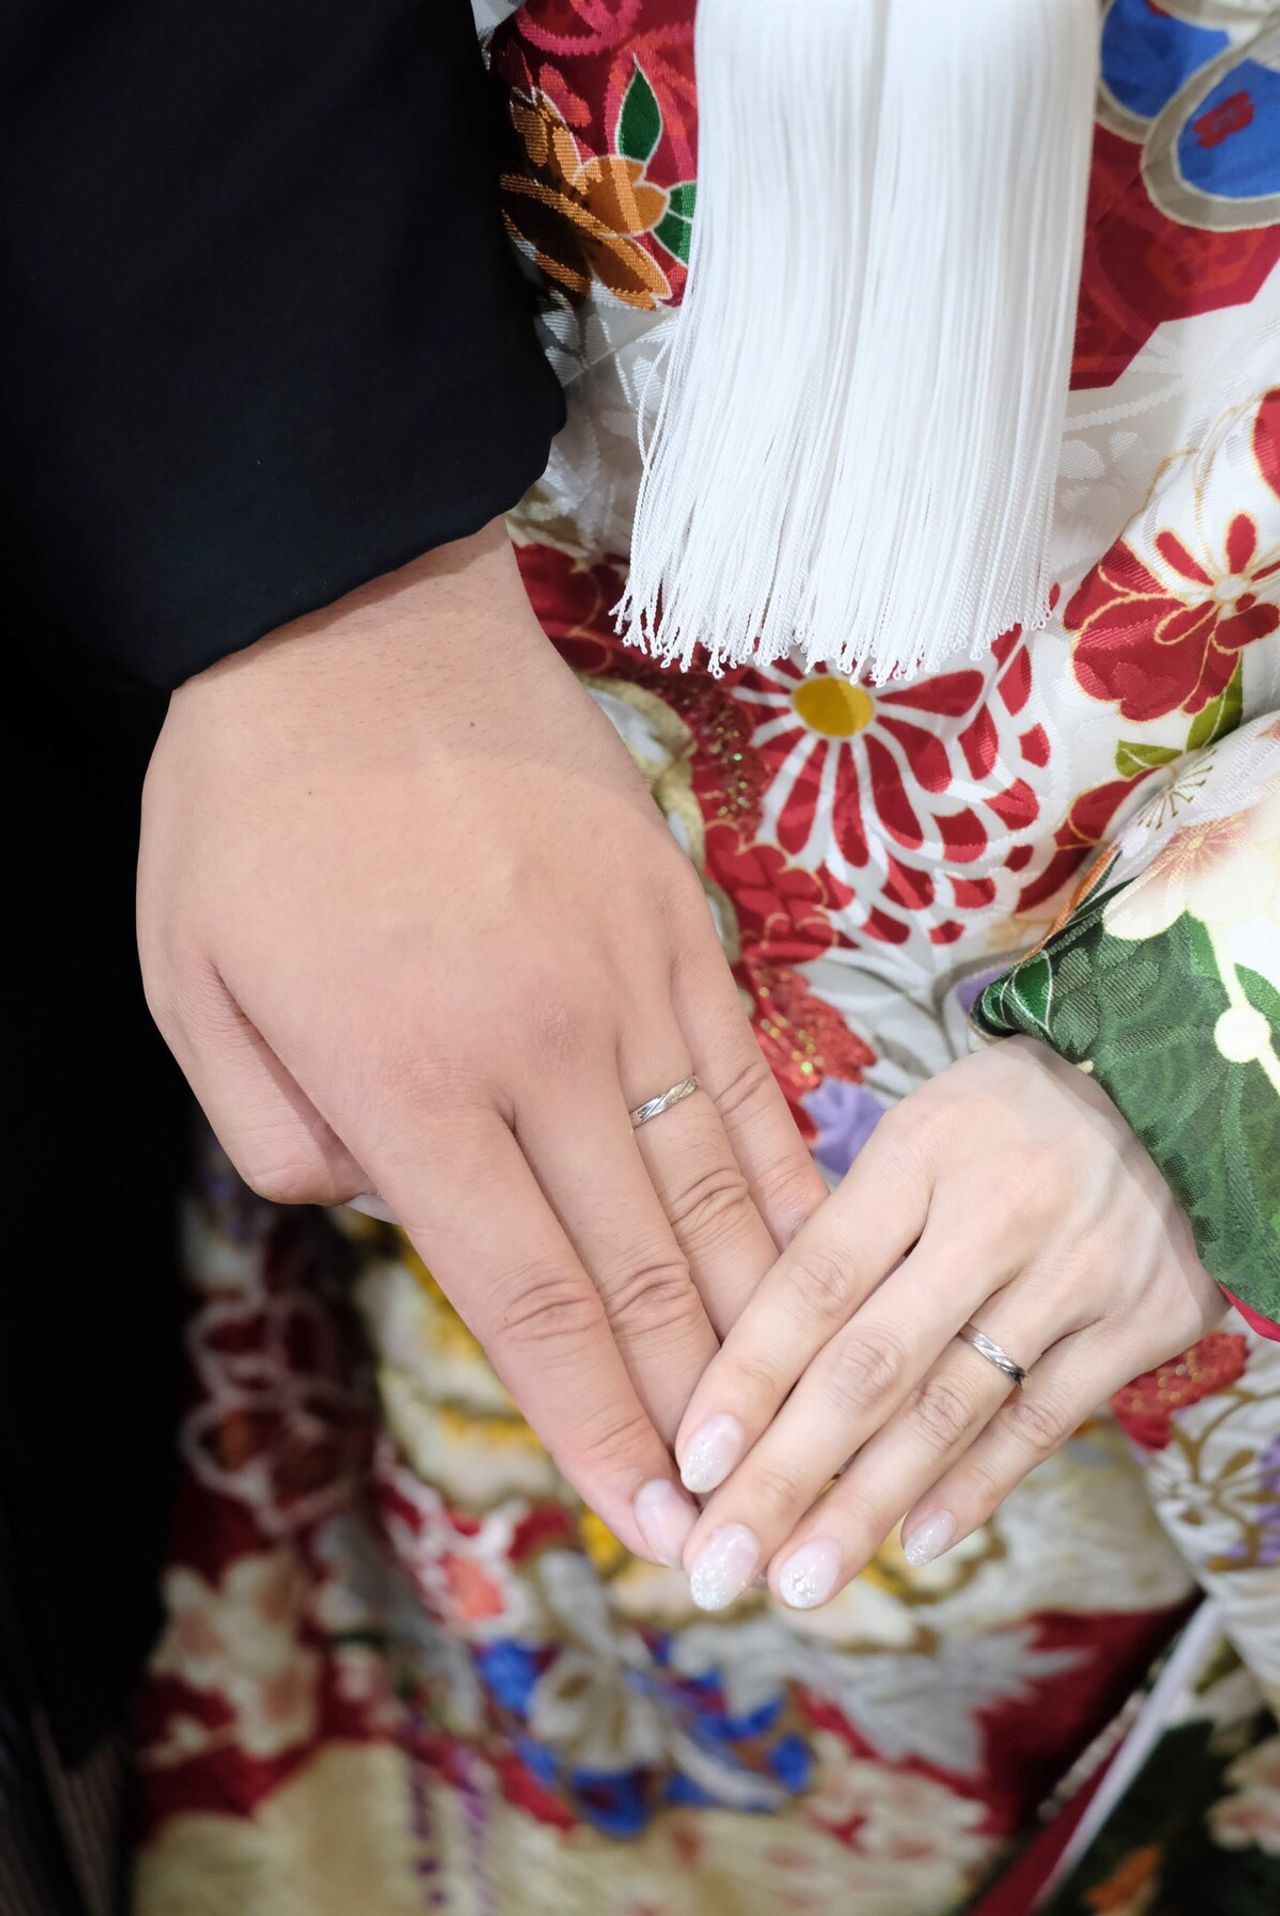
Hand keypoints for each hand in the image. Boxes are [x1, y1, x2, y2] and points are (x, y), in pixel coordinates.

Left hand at [138, 522, 823, 1563]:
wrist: (351, 618)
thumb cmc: (252, 810)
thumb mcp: (194, 992)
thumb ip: (284, 1142)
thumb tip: (392, 1212)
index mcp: (413, 1080)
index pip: (532, 1298)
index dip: (596, 1424)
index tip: (647, 1520)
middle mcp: (545, 1047)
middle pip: (649, 1269)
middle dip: (698, 1414)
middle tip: (741, 1523)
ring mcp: (634, 978)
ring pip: (723, 1187)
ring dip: (768, 1326)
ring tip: (805, 1426)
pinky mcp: (683, 919)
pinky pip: (750, 1077)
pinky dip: (788, 1181)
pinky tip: (819, 1254)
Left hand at [669, 1038, 1224, 1610]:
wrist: (1177, 1090)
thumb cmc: (1009, 1121)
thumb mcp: (922, 1132)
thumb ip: (848, 1230)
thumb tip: (747, 1357)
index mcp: (921, 1151)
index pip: (816, 1280)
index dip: (748, 1378)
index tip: (690, 1463)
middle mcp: (996, 1213)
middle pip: (872, 1365)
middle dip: (786, 1476)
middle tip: (721, 1563)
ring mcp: (1078, 1272)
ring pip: (951, 1411)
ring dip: (867, 1508)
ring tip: (799, 1580)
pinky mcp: (1146, 1319)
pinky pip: (1042, 1421)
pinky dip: (975, 1487)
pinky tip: (913, 1544)